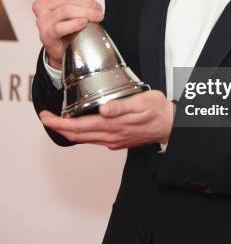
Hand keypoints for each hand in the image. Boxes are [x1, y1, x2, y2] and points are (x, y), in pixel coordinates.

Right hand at [32, 0, 103, 68]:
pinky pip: (60, 27)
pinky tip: (84, 23)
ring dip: (86, 13)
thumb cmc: (69, 19)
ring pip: (66, 10)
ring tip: (96, 17)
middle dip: (87, 3)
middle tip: (98, 10)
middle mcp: (40, 4)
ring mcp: (41, 20)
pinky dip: (75, 24)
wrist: (65, 43)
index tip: (92, 0)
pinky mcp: (46, 34)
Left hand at [39, 90, 174, 148]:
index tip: (46, 117)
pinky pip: (94, 139)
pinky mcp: (118, 141)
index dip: (59, 123)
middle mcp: (110, 136)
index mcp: (113, 125)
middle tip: (45, 117)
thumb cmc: (158, 110)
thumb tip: (104, 109)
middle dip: (58, 127)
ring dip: (68, 131)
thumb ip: (122, 106)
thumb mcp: (142, 102)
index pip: (78, 127)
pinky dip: (81, 133)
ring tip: (58, 121)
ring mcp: (114, 141)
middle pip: (77, 135)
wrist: (172, 125)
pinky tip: (80, 126)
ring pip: (84, 138)